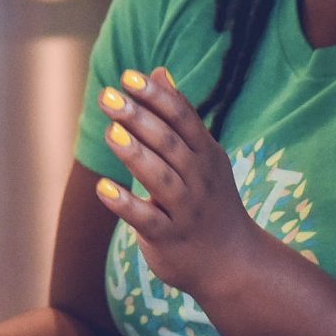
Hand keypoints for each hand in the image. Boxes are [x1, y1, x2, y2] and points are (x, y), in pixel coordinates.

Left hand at [93, 68, 265, 302]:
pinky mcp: (169, 238)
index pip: (183, 118)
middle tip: (108, 96)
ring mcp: (186, 210)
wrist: (233, 263)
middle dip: (139, 118)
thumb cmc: (209, 200)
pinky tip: (103, 188)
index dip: (157, 96)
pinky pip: (146, 219)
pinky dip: (125, 204)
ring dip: (134, 155)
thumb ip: (178, 116)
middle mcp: (199, 179)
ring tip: (110, 132)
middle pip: (170, 144)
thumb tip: (159, 71)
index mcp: (206, 154)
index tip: (128, 76)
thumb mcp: (202, 156)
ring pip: (160, 179)